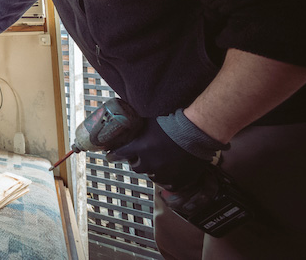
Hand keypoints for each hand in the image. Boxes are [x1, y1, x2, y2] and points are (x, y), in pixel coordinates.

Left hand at [106, 112, 220, 189]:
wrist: (195, 131)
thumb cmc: (172, 123)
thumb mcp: (149, 122)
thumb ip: (137, 127)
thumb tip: (124, 123)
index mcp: (140, 148)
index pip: (119, 154)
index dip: (113, 155)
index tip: (110, 156)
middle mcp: (149, 163)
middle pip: (136, 167)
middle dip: (136, 161)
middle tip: (140, 156)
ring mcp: (163, 174)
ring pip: (151, 175)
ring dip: (152, 169)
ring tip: (159, 161)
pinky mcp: (177, 181)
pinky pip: (167, 184)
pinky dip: (166, 178)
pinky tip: (169, 171)